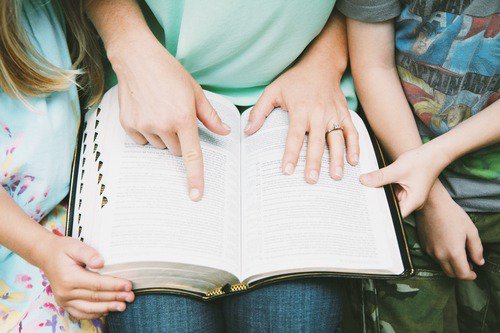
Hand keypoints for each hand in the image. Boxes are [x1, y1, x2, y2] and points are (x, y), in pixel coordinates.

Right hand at [36, 236, 134, 319]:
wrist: (45, 255)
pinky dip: (94, 314)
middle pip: (95, 297)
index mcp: (69, 278)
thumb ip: (89, 253)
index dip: (114, 285)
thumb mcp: (75, 246)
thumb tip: (100, 262)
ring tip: (123, 306)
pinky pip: (81, 313)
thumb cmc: (62, 249)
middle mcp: (65, 292)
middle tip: (131, 296)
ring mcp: (63, 300)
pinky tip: (107, 310)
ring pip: (89, 308)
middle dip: (115, 297)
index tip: (128, 285)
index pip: (97, 284)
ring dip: (107, 308)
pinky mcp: (64, 303)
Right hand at [109, 36, 230, 200]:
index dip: (195, 178)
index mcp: (183, 118)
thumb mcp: (195, 91)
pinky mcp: (128, 125)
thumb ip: (210, 116)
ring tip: (160, 111)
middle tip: (176, 118)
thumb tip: (225, 132)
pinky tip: (147, 112)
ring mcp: (143, 126)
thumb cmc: (169, 72)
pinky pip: (143, 141)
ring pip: (160, 146)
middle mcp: (162, 125)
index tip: (196, 195)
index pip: (192, 155)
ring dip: (163, 136)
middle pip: (176, 151)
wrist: (136, 58)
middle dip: (180, 140)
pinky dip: (147, 132)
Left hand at [244, 62, 358, 182]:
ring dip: (337, 158)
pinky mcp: (344, 113)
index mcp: (300, 109)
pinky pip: (352, 131)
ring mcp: (333, 114)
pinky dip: (355, 146)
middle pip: (316, 142)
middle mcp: (318, 113)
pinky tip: (354, 161)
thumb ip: (260, 111)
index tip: (287, 170)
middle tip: (311, 180)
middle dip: (314, 162)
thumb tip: (248, 131)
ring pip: (337, 139)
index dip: (291, 154)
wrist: (321, 65)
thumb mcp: (273, 90)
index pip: (294, 136)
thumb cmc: (295, 80)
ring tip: (336, 176)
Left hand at [359, 144, 447, 216]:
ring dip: (380, 193)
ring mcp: (408, 195)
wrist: (433, 152)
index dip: (380, 214)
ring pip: (389, 197)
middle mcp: (411, 201)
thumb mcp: (397, 169)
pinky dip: (384, 186)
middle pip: (390, 206)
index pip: (394, 215)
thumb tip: (363, 180)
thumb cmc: (422, 161)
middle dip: (377, 202)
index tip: (367, 211)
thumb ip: (380, 176)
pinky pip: (391, 190)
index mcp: (413, 202)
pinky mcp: (405, 188)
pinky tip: (374, 182)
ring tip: (365, 189)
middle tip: (361, 198)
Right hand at [416, 186, 483, 279]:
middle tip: (468, 266)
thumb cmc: (452, 214)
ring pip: (442, 266)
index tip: (474, 273)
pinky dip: (443, 259)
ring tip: (458, 256)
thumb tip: (479, 262)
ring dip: (451, 266)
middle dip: (461, 273)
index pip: (462, 274)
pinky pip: (435, 258)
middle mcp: (440, 255)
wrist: (431, 204)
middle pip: (451, 274)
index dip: (470, 276)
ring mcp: (430, 251)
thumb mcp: (470, 230)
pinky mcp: (424, 246)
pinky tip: (447, 248)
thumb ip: (476, 249)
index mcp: (454, 252)